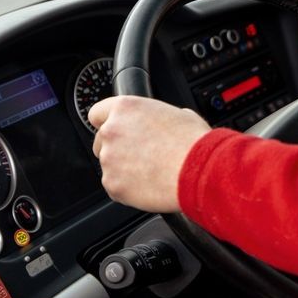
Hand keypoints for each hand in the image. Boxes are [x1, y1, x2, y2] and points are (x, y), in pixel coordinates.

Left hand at [88, 96, 210, 212]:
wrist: (200, 171)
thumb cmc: (194, 143)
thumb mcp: (180, 115)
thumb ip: (159, 117)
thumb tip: (163, 122)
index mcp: (126, 108)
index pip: (97, 113)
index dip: (107, 123)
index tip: (113, 131)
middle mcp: (112, 130)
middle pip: (100, 141)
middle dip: (116, 149)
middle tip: (139, 156)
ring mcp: (109, 159)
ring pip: (110, 166)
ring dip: (124, 170)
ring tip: (151, 173)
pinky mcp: (112, 184)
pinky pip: (115, 187)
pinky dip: (128, 189)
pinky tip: (149, 186)